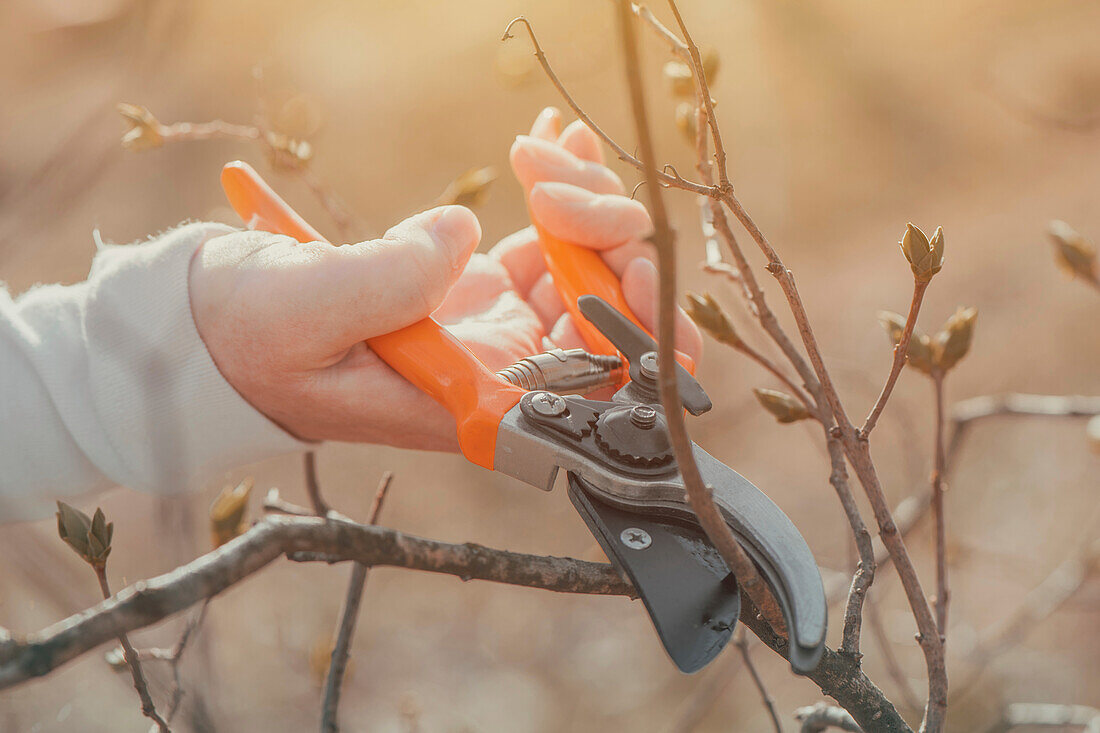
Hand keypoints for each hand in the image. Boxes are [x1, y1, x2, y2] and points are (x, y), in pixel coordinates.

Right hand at [189, 107, 700, 451]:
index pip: (597, 396)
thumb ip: (395, 281)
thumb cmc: (252, 336)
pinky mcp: (477, 282)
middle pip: (609, 320)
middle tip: (562, 178)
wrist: (216, 319)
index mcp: (475, 403)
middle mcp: (502, 372)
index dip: (641, 336)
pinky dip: (558, 187)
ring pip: (586, 268)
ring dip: (588, 200)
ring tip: (551, 141)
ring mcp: (497, 326)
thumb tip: (465, 235)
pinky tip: (554, 140)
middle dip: (612, 241)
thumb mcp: (312, 311)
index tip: (630, 264)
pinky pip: (545, 238)